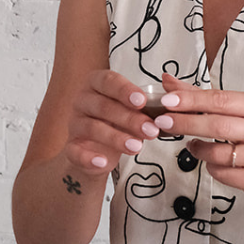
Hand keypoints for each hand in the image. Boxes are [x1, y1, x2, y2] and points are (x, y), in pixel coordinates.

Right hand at [64, 69, 178, 174]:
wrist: (96, 148)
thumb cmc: (117, 121)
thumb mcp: (131, 109)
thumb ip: (146, 105)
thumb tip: (172, 100)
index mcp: (96, 83)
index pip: (108, 81)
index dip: (125, 90)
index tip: (142, 101)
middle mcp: (82, 100)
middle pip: (103, 106)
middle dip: (130, 119)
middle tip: (151, 130)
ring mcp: (74, 123)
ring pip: (93, 128)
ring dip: (116, 138)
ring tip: (138, 147)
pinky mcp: (71, 146)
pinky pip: (75, 151)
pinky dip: (89, 157)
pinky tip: (104, 162)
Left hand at [158, 72, 243, 200]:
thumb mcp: (239, 108)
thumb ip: (202, 96)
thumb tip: (168, 82)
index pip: (220, 100)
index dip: (191, 100)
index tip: (167, 100)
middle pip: (217, 126)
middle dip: (185, 123)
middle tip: (162, 122)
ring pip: (217, 153)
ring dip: (197, 149)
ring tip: (191, 144)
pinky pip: (222, 173)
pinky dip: (210, 167)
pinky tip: (212, 161)